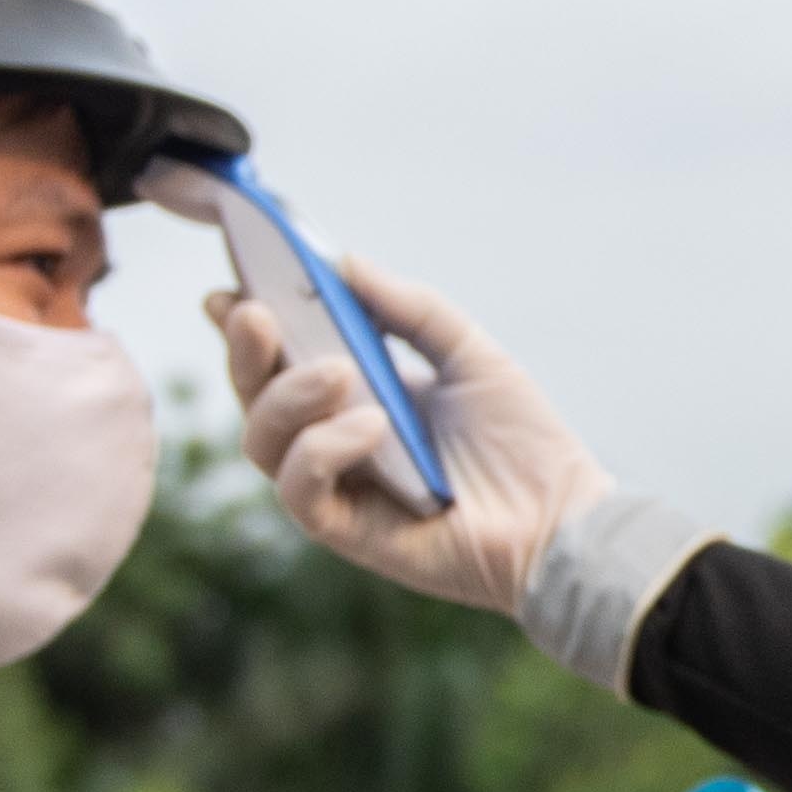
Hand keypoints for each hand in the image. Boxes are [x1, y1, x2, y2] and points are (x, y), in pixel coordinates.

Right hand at [219, 256, 609, 617]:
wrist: (562, 520)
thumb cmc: (522, 442)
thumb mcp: (470, 354)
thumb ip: (410, 309)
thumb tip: (345, 262)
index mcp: (357, 394)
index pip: (280, 358)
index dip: (245, 326)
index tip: (229, 289)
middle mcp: (335, 438)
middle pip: (255, 396)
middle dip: (245, 350)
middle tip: (258, 314)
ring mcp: (338, 484)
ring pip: (262, 440)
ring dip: (289, 395)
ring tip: (340, 370)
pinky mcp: (346, 530)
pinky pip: (300, 488)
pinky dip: (323, 449)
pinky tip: (369, 427)